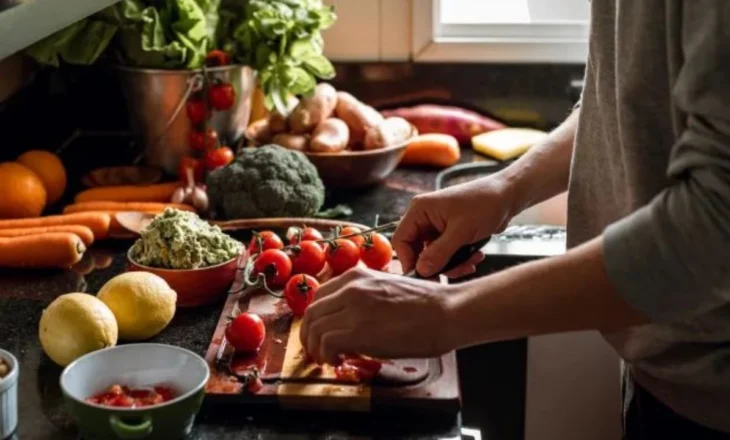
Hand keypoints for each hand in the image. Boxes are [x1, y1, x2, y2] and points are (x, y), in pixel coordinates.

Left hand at [300, 267, 455, 363]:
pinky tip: (339, 361)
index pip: (319, 296)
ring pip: (314, 328)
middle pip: (311, 313)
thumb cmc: (427, 303)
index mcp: (357, 276)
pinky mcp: (359, 330)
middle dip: (310, 335)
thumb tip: (351, 318)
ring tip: (329, 359)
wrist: (447, 311)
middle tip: (318, 350)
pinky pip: (326, 343)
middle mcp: (351, 288)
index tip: (321, 331)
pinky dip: (327, 355)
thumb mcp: (387, 288)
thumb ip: (365, 296)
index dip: (316, 318)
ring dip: (316, 348)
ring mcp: (353, 308)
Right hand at [393, 176, 513, 276]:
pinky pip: (447, 254)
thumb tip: (422, 270)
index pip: (401, 240)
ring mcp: (437, 226)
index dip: (408, 260)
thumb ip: (439, 253)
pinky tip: (475, 257)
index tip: (423, 276)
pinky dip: (460, 260)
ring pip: (434, 256)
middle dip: (436, 265)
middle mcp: (425, 218)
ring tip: (471, 262)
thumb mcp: (461, 231)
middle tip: (452, 273)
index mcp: (420, 209)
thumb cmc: (485, 203)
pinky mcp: (449, 233)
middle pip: (417, 251)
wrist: (508, 196)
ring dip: (452, 264)